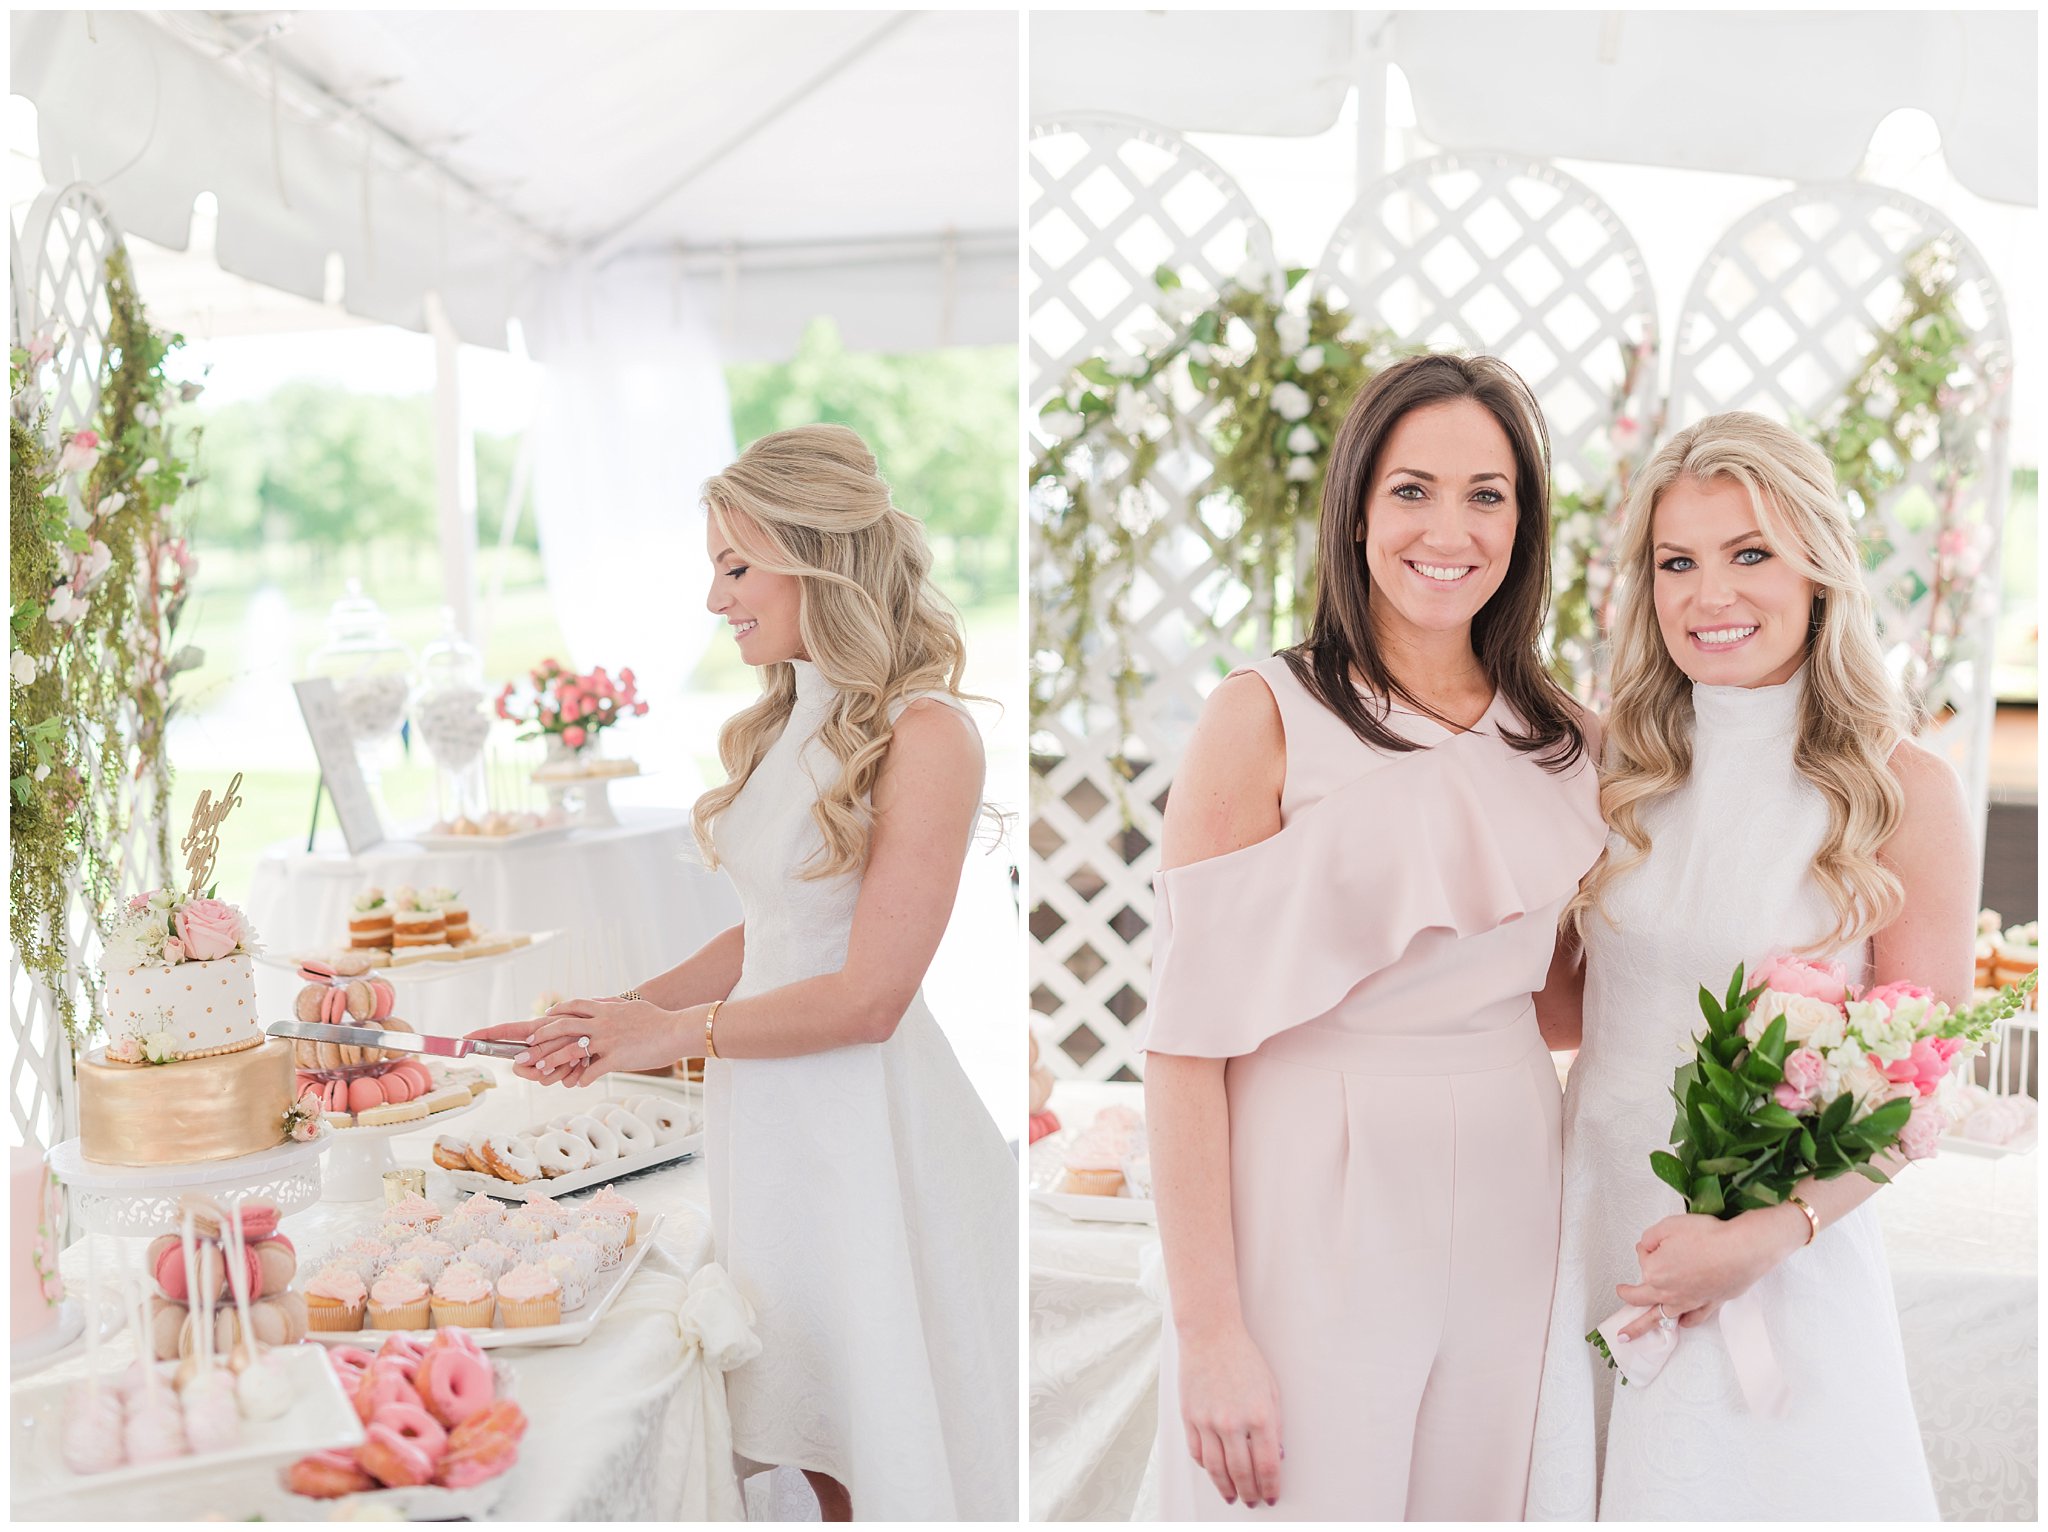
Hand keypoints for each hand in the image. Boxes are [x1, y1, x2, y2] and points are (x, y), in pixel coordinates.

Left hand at [463, 998, 685, 1087]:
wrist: (678, 1029)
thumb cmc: (657, 1020)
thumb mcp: (632, 1007)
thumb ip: (613, 1005)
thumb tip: (602, 1001)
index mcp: (604, 1009)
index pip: (572, 1007)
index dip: (553, 1015)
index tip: (539, 1021)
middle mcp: (602, 1022)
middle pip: (562, 1027)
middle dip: (540, 1039)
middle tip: (523, 1051)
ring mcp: (608, 1039)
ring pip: (571, 1050)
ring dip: (551, 1061)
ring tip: (537, 1071)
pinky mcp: (617, 1057)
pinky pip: (593, 1070)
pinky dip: (582, 1079)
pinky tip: (576, 1085)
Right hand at [1176, 1321, 1282, 1507]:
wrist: (1210, 1335)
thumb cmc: (1243, 1358)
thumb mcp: (1271, 1390)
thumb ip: (1275, 1425)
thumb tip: (1277, 1455)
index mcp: (1260, 1416)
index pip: (1268, 1466)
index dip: (1271, 1487)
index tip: (1271, 1496)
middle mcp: (1233, 1422)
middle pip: (1242, 1474)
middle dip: (1250, 1493)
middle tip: (1253, 1501)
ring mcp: (1208, 1421)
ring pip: (1217, 1470)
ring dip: (1226, 1488)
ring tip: (1232, 1497)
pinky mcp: (1190, 1417)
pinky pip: (1197, 1452)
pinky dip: (1206, 1468)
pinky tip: (1214, 1472)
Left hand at [1614, 1208, 1802, 1339]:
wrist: (1741, 1250)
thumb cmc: (1706, 1237)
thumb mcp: (1668, 1226)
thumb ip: (1651, 1238)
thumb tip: (1647, 1247)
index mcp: (1654, 1272)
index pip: (1643, 1260)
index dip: (1648, 1248)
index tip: (1654, 1243)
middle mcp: (1668, 1291)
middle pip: (1640, 1300)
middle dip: (1626, 1302)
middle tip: (1616, 1310)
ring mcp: (1688, 1301)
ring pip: (1662, 1317)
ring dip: (1644, 1327)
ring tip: (1631, 1337)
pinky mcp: (1708, 1304)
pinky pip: (1693, 1318)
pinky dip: (1685, 1322)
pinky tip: (1682, 1324)